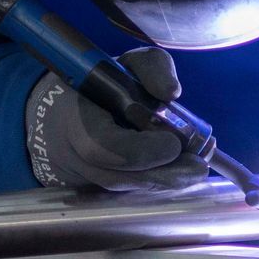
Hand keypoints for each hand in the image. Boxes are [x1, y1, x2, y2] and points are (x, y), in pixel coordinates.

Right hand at [25, 47, 206, 190]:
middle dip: (167, 174)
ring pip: (128, 191)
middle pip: (121, 178)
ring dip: (168, 181)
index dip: (144, 151)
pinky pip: (131, 193)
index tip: (174, 143)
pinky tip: (182, 170)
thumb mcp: (125, 65)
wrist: (60, 115)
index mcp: (74, 119)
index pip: (104, 147)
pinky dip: (160, 183)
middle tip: (199, 163)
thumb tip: (171, 92)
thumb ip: (152, 68)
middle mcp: (75, 157)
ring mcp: (84, 179)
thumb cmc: (98, 87)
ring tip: (196, 165)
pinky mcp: (95, 192)